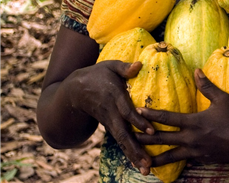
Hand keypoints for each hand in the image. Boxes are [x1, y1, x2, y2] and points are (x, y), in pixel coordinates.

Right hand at [68, 60, 153, 174]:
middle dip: (136, 149)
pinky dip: (129, 152)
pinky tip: (139, 164)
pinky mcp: (110, 126)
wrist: (73, 91)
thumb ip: (125, 67)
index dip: (138, 121)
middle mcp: (111, 113)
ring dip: (133, 155)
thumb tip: (140, 64)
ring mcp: (109, 122)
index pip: (127, 111)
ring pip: (122, 141)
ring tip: (146, 169)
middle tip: (147, 163)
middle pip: (124, 134)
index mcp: (114, 97)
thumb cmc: (97, 74)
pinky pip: (120, 141)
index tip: (150, 131)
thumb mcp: (109, 66)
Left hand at [135, 69, 228, 166]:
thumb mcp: (224, 99)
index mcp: (194, 122)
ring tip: (142, 161)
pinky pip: (185, 161)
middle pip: (163, 139)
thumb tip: (196, 70)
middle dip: (145, 138)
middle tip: (129, 137)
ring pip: (170, 156)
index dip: (151, 114)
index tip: (137, 111)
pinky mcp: (203, 160)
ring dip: (155, 158)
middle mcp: (192, 139)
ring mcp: (197, 152)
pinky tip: (168, 165)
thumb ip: (207, 86)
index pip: (167, 118)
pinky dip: (174, 163)